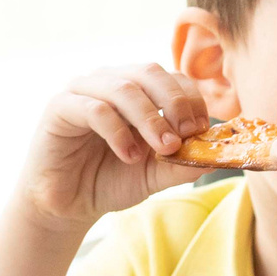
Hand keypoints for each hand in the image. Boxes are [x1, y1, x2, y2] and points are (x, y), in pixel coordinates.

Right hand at [16, 64, 215, 231]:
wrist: (70, 203)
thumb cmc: (113, 180)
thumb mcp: (157, 173)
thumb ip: (184, 163)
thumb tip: (217, 155)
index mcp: (139, 90)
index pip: (173, 78)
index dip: (192, 100)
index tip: (202, 130)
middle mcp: (112, 82)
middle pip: (151, 72)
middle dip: (175, 103)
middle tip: (185, 136)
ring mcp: (84, 91)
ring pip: (124, 88)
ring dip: (150, 119)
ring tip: (161, 149)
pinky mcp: (59, 107)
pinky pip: (94, 108)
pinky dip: (118, 131)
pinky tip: (128, 155)